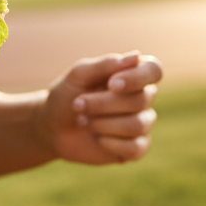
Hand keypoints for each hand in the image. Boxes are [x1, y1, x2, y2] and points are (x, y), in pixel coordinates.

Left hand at [41, 52, 162, 164]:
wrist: (52, 127)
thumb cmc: (67, 95)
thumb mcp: (78, 75)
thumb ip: (105, 64)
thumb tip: (136, 56)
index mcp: (132, 74)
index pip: (154, 70)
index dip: (137, 78)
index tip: (112, 84)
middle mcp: (142, 98)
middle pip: (140, 100)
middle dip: (103, 104)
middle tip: (77, 104)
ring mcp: (141, 123)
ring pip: (137, 125)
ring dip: (103, 123)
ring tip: (82, 121)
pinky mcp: (135, 147)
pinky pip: (136, 148)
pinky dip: (112, 144)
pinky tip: (97, 139)